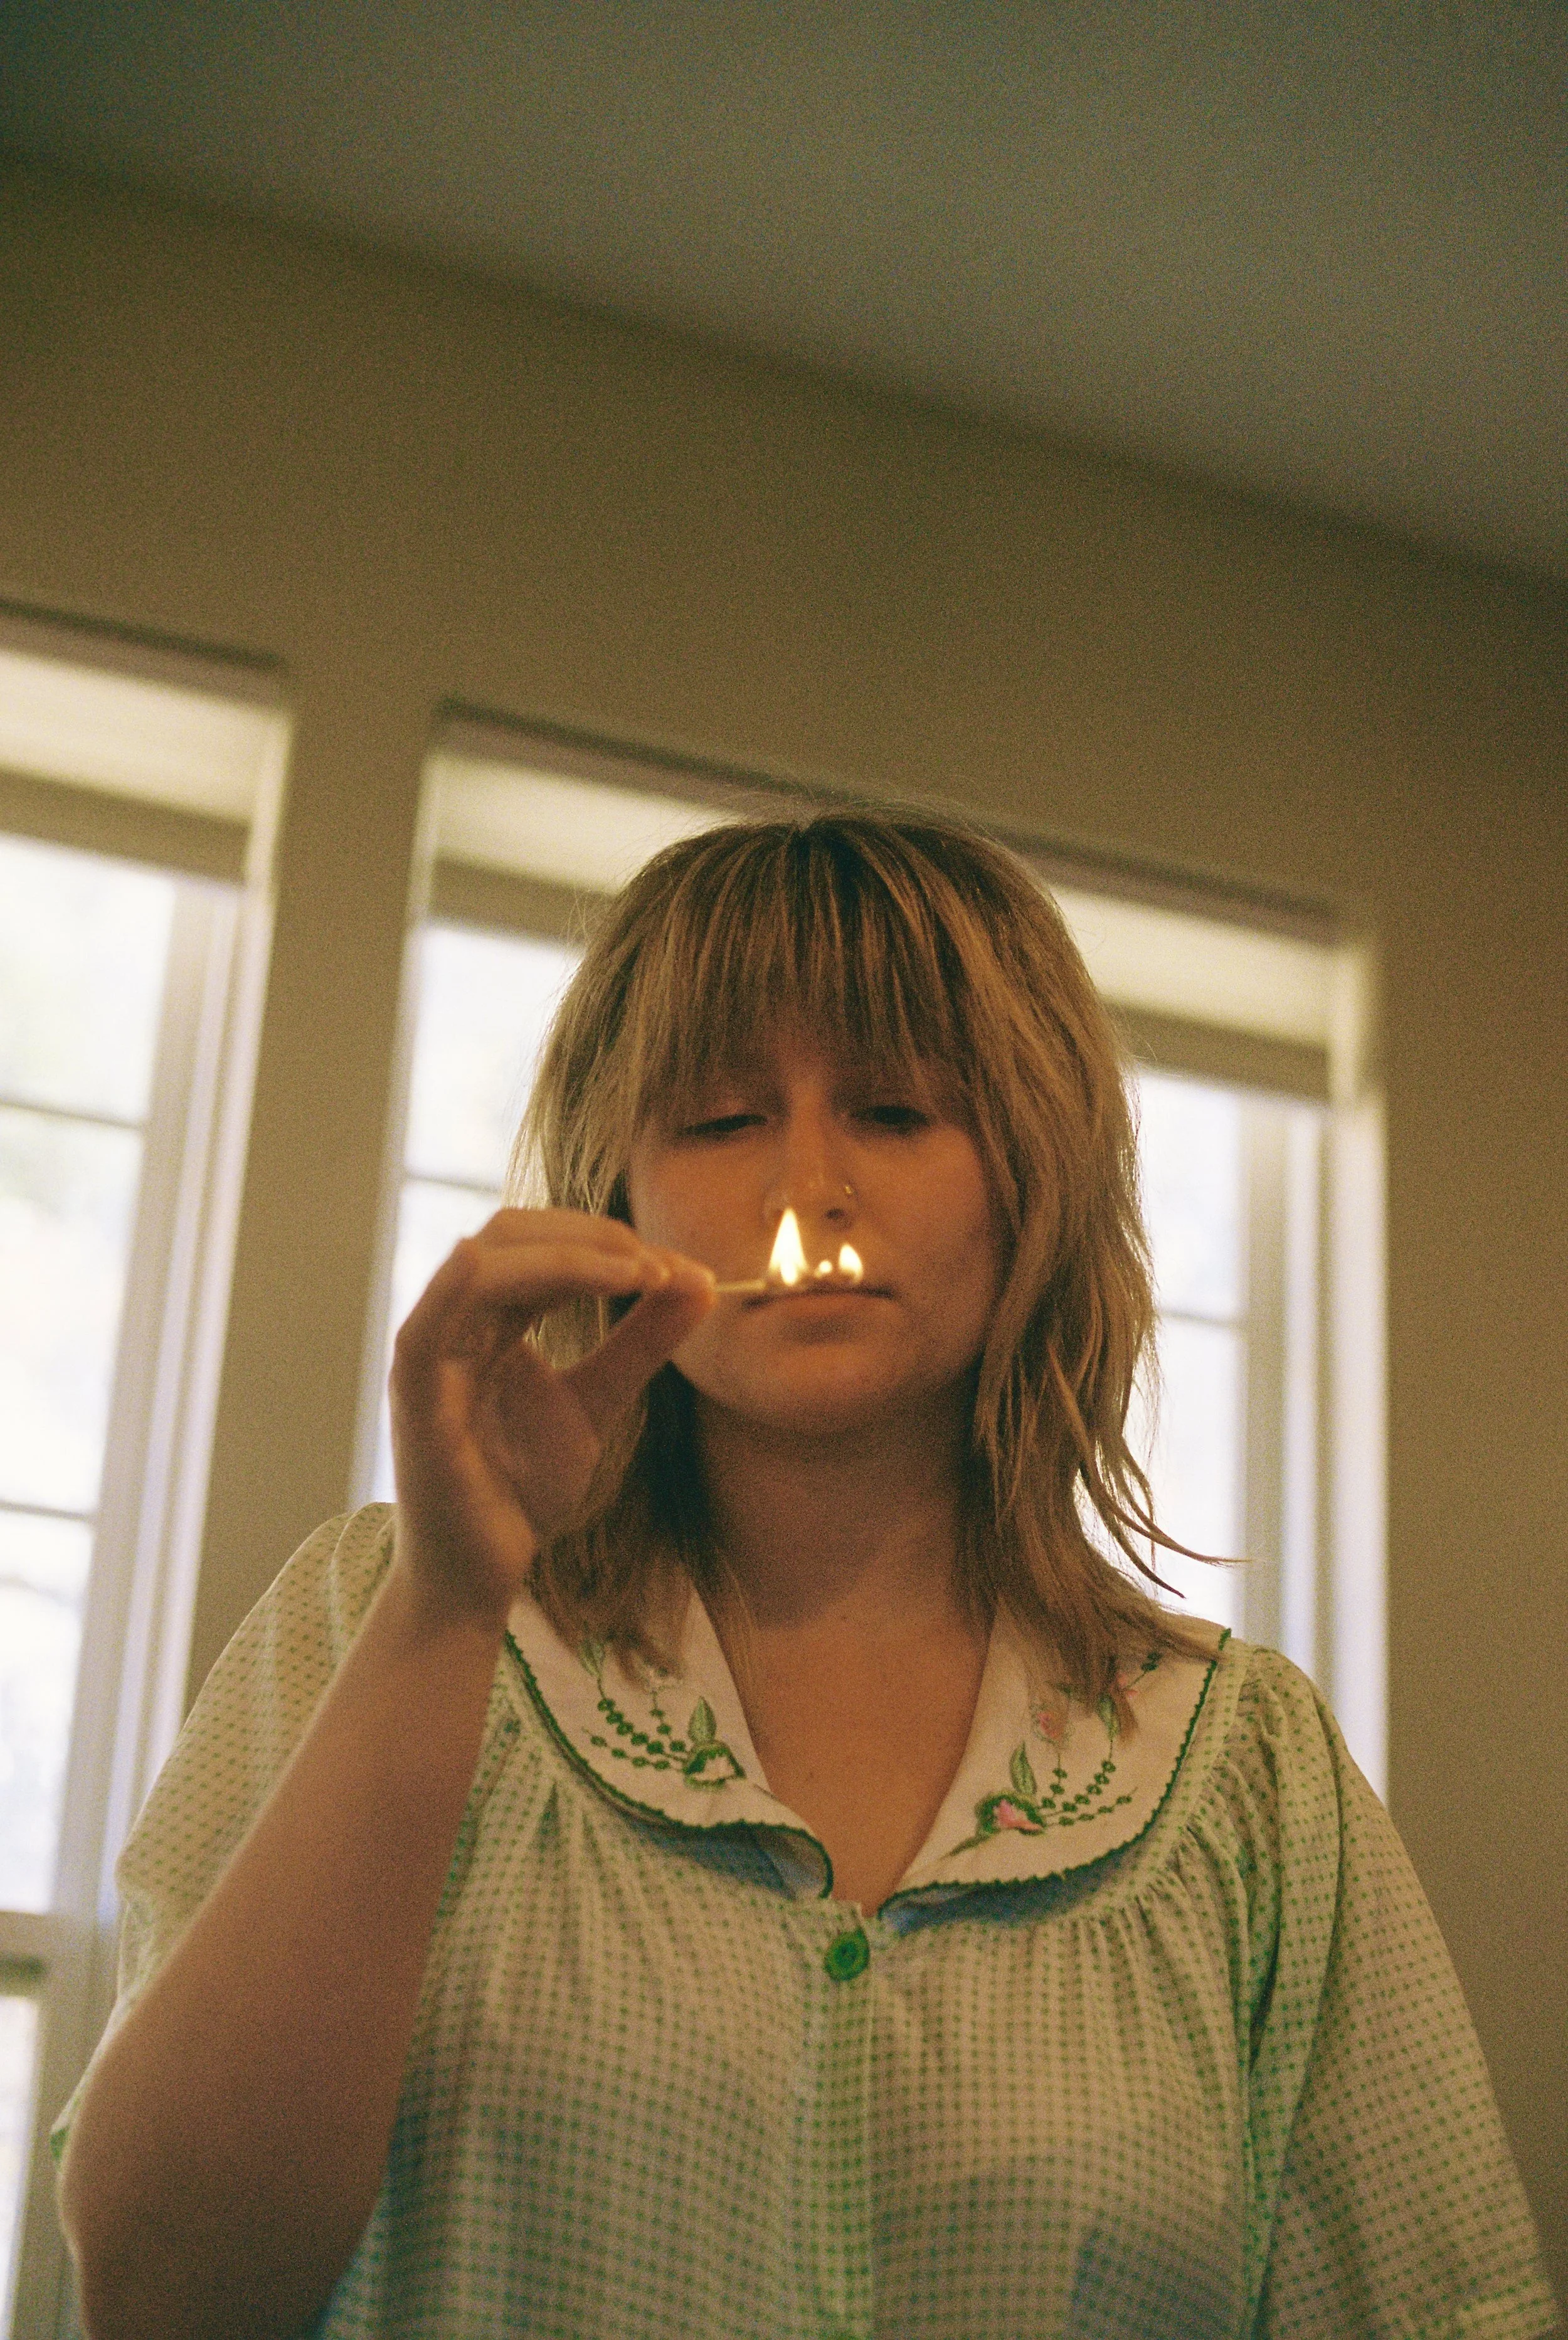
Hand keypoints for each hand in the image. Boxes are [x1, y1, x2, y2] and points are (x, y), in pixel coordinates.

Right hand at [388, 1208, 714, 1629]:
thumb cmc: (521, 1488)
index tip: (683, 1270)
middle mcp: (454, 1324)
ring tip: (637, 1273)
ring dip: (565, 1255)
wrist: (480, 1573)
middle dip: (593, 1237)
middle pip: (511, 1234)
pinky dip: (473, 1283)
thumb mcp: (597, 1401)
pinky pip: (430, 1324)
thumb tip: (699, 1281)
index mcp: (491, 1320)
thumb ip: (640, 1342)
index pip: (542, 1246)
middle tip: (661, 1267)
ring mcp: (429, 1355)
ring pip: (481, 1262)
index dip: (610, 1243)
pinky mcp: (414, 1397)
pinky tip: (547, 1275)